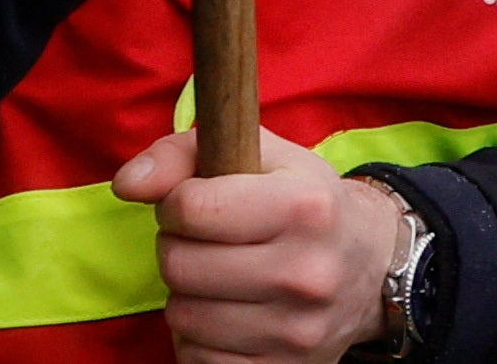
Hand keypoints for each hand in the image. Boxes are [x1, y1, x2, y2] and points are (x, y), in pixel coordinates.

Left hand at [108, 128, 409, 363]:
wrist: (370, 266)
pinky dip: (198, 339)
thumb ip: (183, 153)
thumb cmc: (303, 200)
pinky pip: (199, 361)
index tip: (192, 203)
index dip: (175, 203)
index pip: (191, 208)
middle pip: (179, 266)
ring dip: (186, 295)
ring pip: (183, 317)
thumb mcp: (260, 154)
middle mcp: (305, 273)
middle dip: (176, 247)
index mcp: (302, 207)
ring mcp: (296, 331)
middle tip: (201, 241)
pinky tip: (224, 313)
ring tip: (215, 276)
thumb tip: (126, 184)